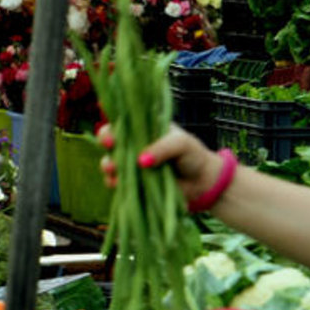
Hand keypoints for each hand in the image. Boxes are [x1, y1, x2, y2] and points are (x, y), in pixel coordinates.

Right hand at [98, 123, 221, 203]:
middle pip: (110, 142)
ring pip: (110, 162)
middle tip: (111, 158)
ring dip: (108, 167)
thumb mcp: (181, 143)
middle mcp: (134, 145)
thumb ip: (162, 148)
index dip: (111, 130)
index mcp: (144, 129)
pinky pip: (116, 182)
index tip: (110, 140)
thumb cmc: (193, 155)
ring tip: (114, 173)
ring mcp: (132, 164)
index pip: (121, 124)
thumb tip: (141, 161)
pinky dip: (114, 183)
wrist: (202, 182)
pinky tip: (117, 185)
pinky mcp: (133, 182)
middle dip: (106, 149)